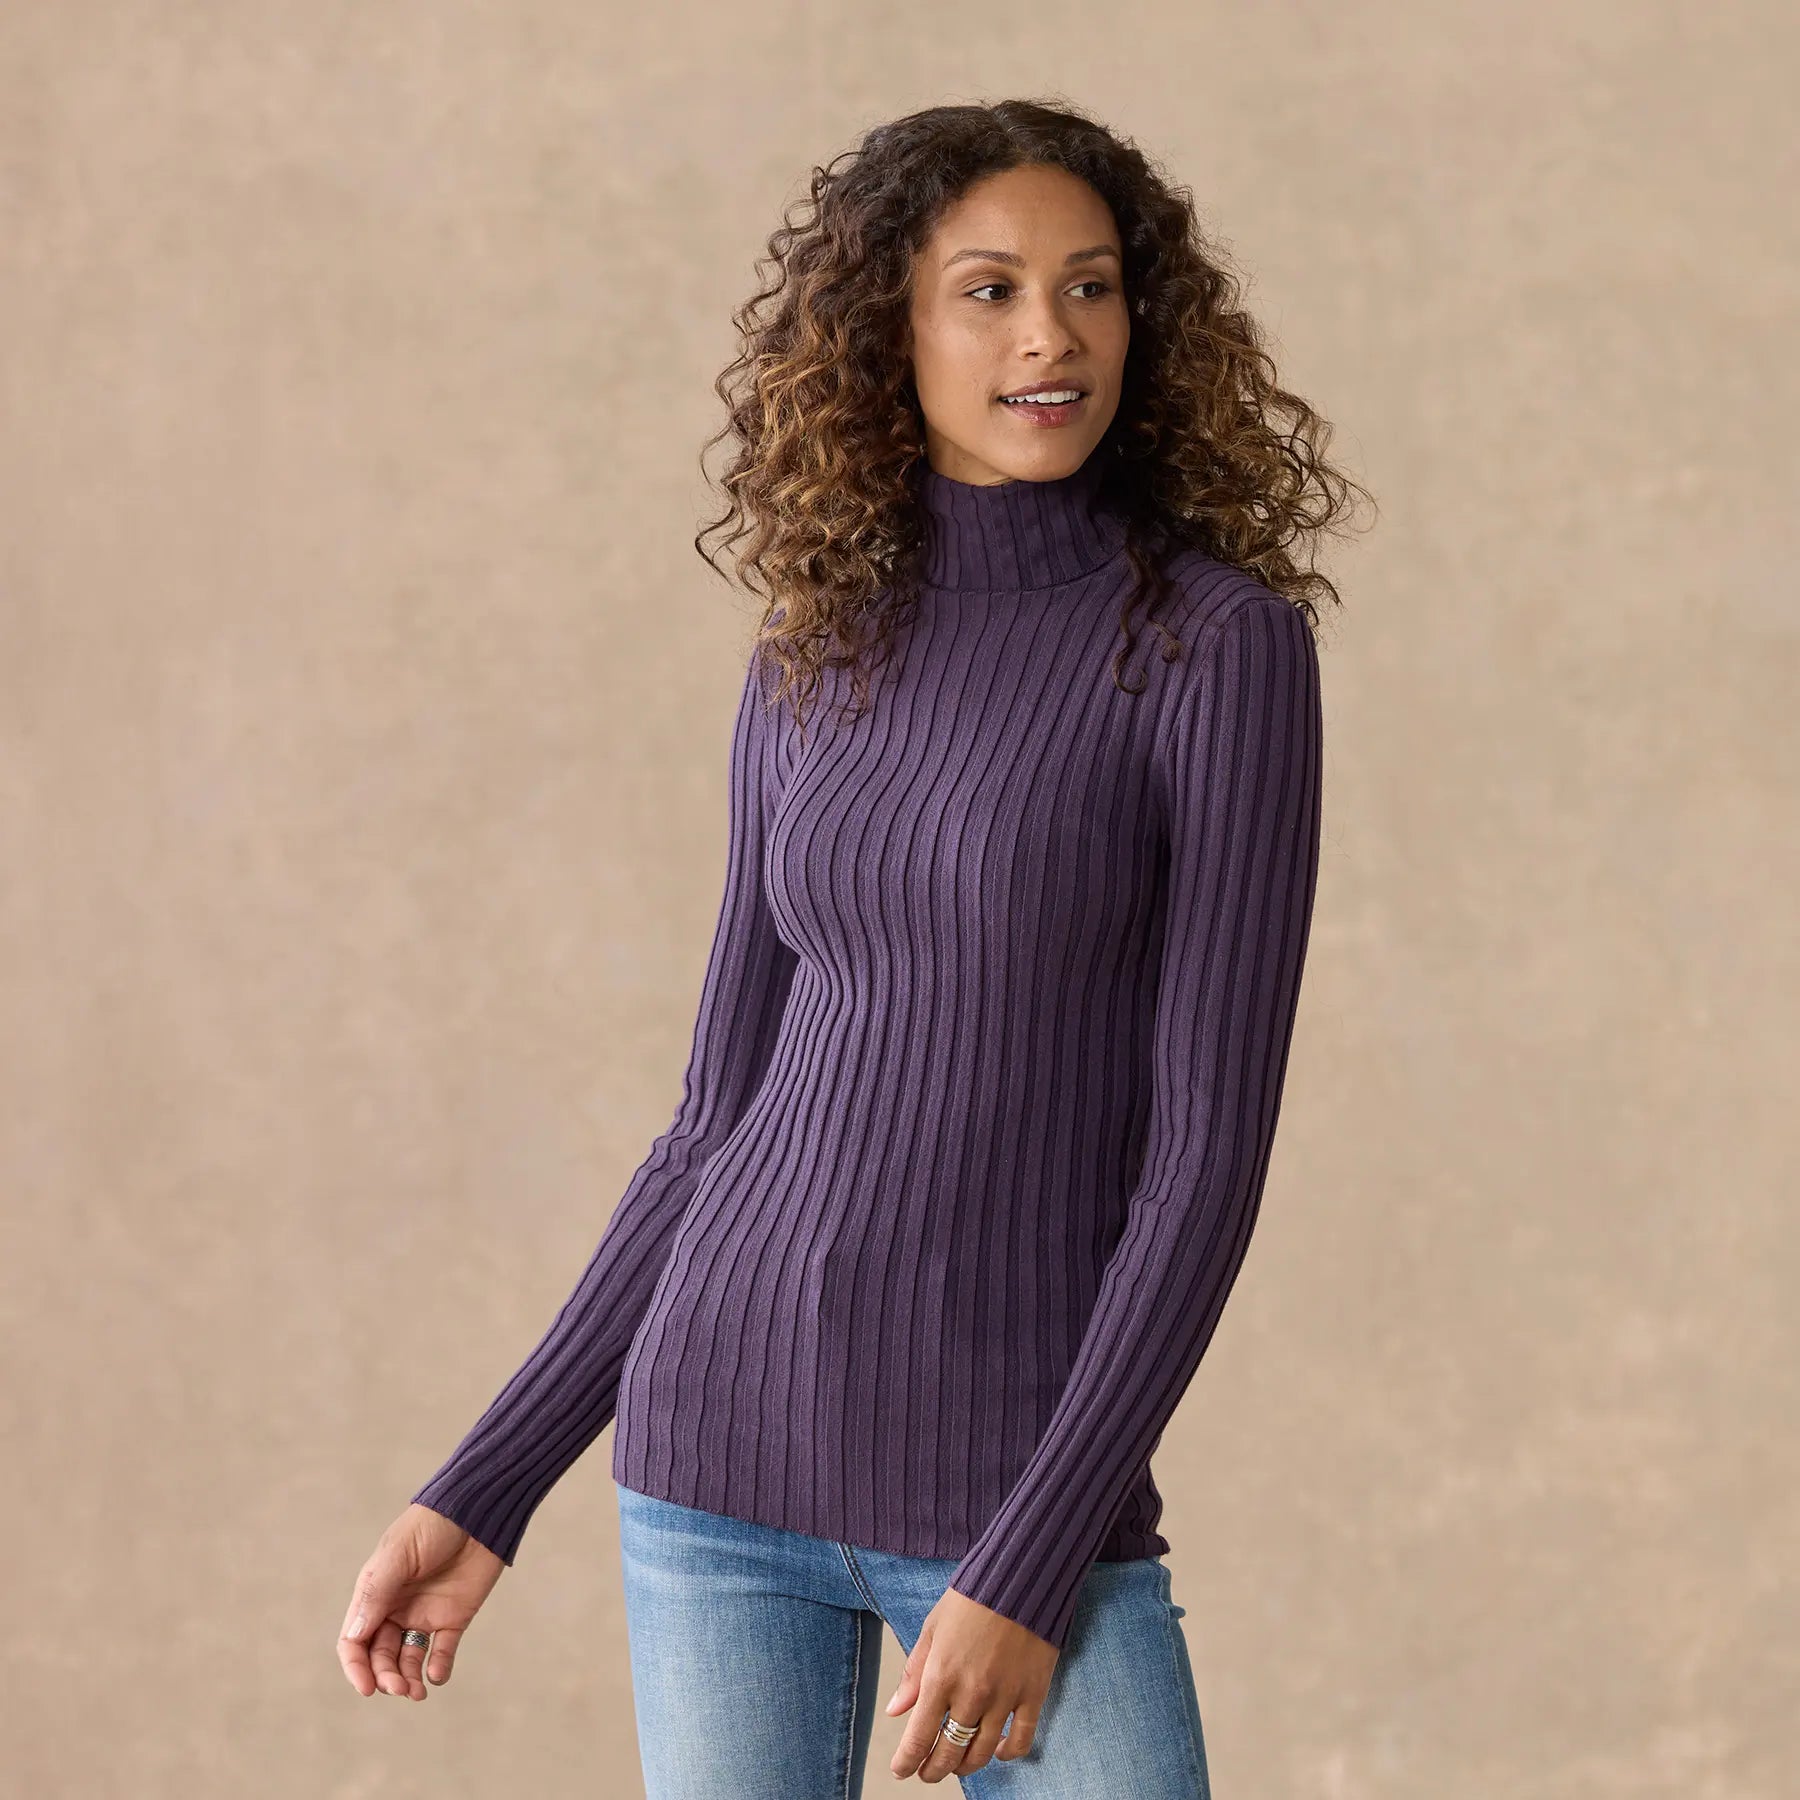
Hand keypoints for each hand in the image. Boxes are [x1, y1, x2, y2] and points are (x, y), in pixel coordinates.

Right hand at [335, 1504, 504, 1700]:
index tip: (367, 1688)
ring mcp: (425, 1614)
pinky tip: (437, 1675)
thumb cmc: (431, 1525)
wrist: (478, 1510)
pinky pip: (442, 1651)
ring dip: (409, 1679)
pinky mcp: (454, 1617)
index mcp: (375, 1594)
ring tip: (417, 1692)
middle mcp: (396, 1609)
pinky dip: (438, 1668)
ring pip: (409, 1659)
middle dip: (386, 1677)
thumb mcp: (398, 1555)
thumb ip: (376, 1594)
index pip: (355, 1641)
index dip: (356, 1668)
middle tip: (400, 1687)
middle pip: (381, 1656)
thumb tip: (353, 1637)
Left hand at [884, 1588, 1057, 1780]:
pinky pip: (1021, 1740)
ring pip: (982, 1752)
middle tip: (927, 1772)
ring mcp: (1004, 1697)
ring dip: (966, 1766)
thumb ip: (914, 1673)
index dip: (907, 1762)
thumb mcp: (933, 1628)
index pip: (918, 1737)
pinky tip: (999, 1752)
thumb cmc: (971, 1598)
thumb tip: (895, 1711)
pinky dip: (1009, 1754)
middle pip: (949, 1752)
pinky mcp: (1032, 1694)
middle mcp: (971, 1694)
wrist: (1021, 1575)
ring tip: (958, 1765)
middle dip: (933, 1769)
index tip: (901, 1770)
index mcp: (940, 1676)